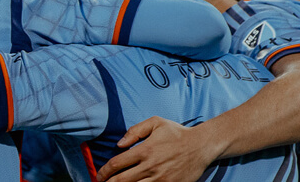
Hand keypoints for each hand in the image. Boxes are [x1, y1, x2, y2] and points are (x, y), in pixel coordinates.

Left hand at [97, 116, 221, 181]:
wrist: (201, 146)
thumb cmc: (177, 133)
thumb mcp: (156, 123)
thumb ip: (135, 130)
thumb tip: (119, 144)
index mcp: (145, 150)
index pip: (117, 164)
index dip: (104, 171)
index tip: (98, 175)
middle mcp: (150, 166)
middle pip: (122, 180)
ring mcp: (161, 179)